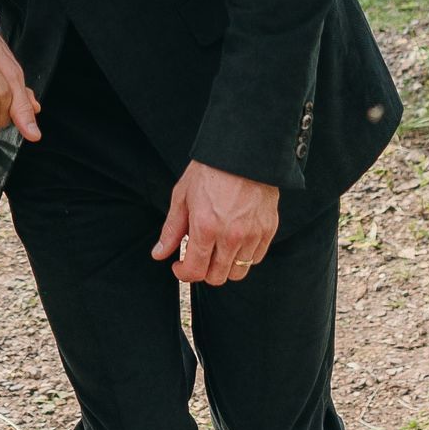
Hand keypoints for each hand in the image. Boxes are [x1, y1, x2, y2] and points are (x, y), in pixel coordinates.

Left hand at [152, 163, 278, 286]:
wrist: (244, 152)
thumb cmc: (212, 170)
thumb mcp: (182, 196)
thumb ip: (172, 229)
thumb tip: (160, 253)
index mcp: (206, 228)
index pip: (194, 271)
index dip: (183, 274)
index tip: (179, 266)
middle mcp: (231, 236)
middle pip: (216, 277)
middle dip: (203, 272)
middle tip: (198, 257)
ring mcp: (252, 235)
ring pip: (238, 272)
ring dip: (224, 267)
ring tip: (217, 249)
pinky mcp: (268, 230)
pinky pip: (255, 259)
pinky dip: (244, 257)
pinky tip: (235, 242)